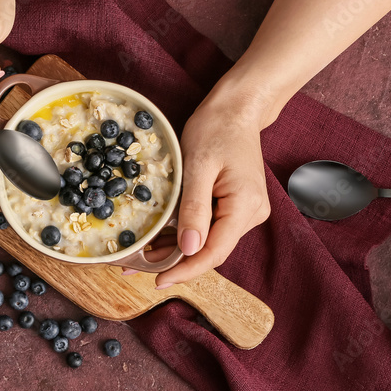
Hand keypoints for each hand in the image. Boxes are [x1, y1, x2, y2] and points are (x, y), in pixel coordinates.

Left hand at [152, 97, 271, 288]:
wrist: (237, 110)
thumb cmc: (217, 129)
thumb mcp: (198, 166)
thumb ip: (194, 208)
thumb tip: (188, 249)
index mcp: (245, 206)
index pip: (214, 252)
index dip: (185, 270)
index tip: (157, 280)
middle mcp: (252, 214)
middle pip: (212, 251)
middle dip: (177, 262)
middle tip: (138, 267)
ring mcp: (246, 211)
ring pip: (209, 242)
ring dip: (178, 250)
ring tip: (143, 255)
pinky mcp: (237, 206)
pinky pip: (210, 228)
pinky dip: (186, 234)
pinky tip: (162, 238)